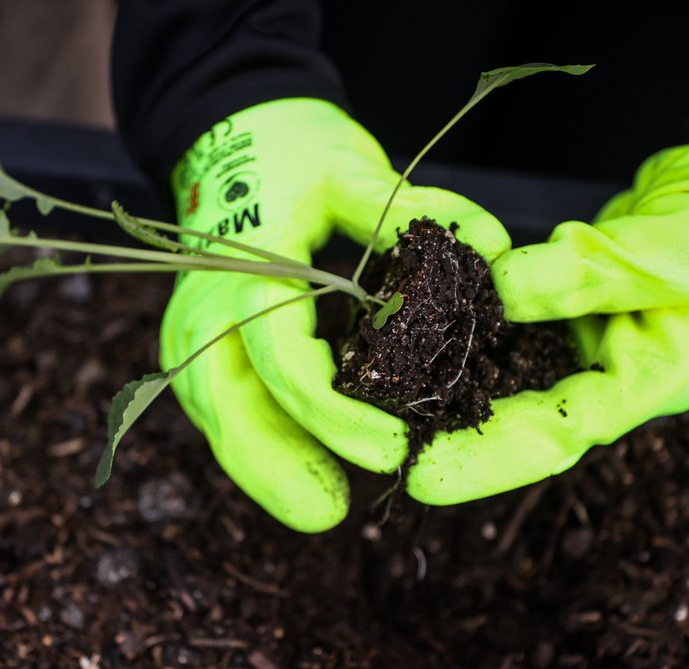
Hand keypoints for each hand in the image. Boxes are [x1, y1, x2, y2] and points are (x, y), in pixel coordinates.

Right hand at [163, 98, 509, 530]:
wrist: (231, 134)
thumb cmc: (292, 150)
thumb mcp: (351, 168)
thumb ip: (414, 211)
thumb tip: (493, 252)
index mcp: (244, 272)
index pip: (284, 362)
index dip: (336, 414)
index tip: (391, 449)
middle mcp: (205, 312)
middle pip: (229, 411)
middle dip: (277, 468)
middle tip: (332, 513)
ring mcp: (195, 333)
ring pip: (220, 420)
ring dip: (265, 468)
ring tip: (318, 508)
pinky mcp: (206, 345)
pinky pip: (227, 408)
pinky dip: (261, 444)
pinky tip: (298, 475)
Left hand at [408, 143, 688, 503]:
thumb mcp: (668, 251)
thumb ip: (585, 273)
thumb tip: (496, 291)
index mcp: (651, 382)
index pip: (557, 435)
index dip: (485, 460)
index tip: (419, 476)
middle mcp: (613, 373)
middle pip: (521, 419)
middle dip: (453, 432)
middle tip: (379, 441)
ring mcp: (590, 340)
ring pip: (511, 373)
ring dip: (453, 380)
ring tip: (385, 390)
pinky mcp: (573, 305)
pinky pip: (514, 324)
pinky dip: (473, 323)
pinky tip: (424, 322)